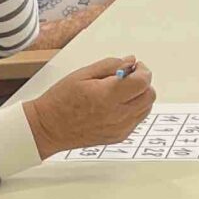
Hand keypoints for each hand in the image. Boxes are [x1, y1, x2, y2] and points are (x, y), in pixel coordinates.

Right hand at [26, 57, 156, 157]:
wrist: (49, 128)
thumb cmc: (60, 100)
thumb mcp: (83, 74)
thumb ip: (110, 65)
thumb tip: (130, 61)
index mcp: (108, 96)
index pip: (143, 82)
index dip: (143, 70)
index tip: (135, 67)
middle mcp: (117, 115)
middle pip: (149, 96)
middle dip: (143, 83)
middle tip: (129, 77)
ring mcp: (120, 128)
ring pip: (146, 108)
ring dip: (140, 96)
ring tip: (120, 92)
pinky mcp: (119, 137)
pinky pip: (136, 120)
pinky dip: (133, 109)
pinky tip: (116, 105)